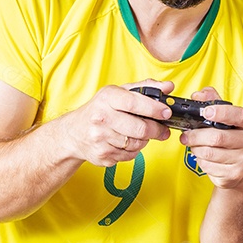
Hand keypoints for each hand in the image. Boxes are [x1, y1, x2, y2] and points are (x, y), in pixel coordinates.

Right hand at [59, 80, 173, 165]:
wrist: (74, 133)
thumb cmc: (100, 109)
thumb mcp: (119, 92)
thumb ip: (145, 87)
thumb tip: (168, 86)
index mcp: (106, 98)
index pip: (134, 103)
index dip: (154, 109)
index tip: (166, 113)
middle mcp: (101, 118)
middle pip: (139, 128)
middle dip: (156, 130)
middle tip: (163, 129)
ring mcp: (100, 139)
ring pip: (136, 144)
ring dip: (145, 140)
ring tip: (142, 134)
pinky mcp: (102, 156)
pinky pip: (129, 156)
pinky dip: (134, 150)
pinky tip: (127, 142)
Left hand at [178, 87, 242, 189]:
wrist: (242, 169)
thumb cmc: (232, 138)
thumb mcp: (226, 118)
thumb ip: (213, 101)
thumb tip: (198, 95)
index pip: (239, 115)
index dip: (221, 112)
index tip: (205, 112)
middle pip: (218, 137)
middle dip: (197, 135)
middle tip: (186, 135)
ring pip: (210, 153)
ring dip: (196, 148)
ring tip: (194, 145)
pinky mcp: (234, 175)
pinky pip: (208, 166)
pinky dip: (200, 161)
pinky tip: (202, 157)